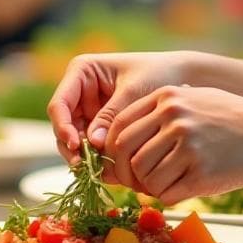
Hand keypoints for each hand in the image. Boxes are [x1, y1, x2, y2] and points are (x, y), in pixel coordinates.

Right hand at [46, 51, 203, 158]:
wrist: (182, 77)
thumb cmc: (158, 73)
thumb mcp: (134, 91)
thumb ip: (113, 115)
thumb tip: (93, 143)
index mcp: (82, 71)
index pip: (60, 103)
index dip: (63, 126)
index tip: (76, 145)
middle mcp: (79, 91)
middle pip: (64, 125)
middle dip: (72, 147)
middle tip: (85, 167)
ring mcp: (88, 110)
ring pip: (74, 139)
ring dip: (84, 156)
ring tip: (99, 171)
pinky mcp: (100, 126)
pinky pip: (92, 145)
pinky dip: (97, 158)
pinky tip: (109, 171)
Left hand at [98, 86, 242, 205]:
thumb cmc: (232, 119)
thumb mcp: (194, 98)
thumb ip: (158, 112)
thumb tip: (116, 140)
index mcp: (166, 97)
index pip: (118, 126)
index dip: (112, 150)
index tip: (120, 164)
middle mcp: (174, 117)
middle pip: (125, 153)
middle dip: (125, 173)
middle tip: (136, 182)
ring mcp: (188, 144)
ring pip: (144, 177)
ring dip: (149, 187)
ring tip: (166, 183)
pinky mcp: (202, 172)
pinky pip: (166, 194)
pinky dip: (167, 197)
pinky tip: (182, 189)